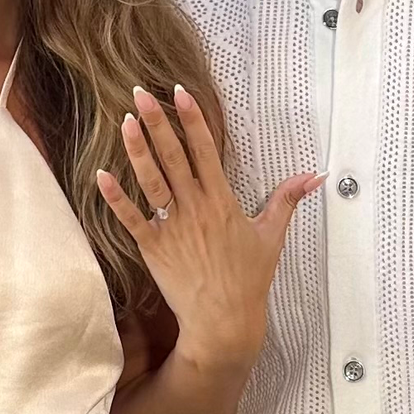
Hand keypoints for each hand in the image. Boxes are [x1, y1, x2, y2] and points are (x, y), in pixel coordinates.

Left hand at [96, 85, 319, 367]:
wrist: (223, 321)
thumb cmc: (248, 279)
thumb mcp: (271, 236)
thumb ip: (287, 200)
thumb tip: (313, 176)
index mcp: (222, 201)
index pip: (206, 150)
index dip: (192, 119)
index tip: (179, 92)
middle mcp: (195, 209)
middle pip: (173, 157)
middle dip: (157, 123)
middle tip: (141, 93)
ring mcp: (172, 228)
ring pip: (151, 182)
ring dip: (136, 150)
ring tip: (125, 121)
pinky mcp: (153, 248)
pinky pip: (130, 219)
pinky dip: (115, 198)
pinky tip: (100, 175)